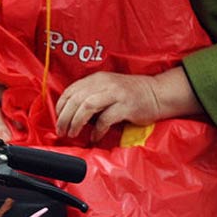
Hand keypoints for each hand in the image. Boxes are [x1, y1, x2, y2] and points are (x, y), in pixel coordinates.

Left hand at [55, 66, 203, 141]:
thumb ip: (92, 96)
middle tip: (62, 131)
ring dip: (76, 122)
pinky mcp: (126, 106)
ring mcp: (115, 94)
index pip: (71, 90)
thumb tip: (72, 114)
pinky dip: (97, 130)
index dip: (61, 106)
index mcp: (97, 78)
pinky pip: (106, 119)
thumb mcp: (108, 90)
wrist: (158, 94)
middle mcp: (104, 83)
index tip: (58, 119)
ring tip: (73, 134)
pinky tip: (95, 138)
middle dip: (65, 117)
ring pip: (87, 106)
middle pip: (76, 99)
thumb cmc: (131, 95)